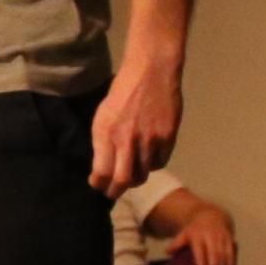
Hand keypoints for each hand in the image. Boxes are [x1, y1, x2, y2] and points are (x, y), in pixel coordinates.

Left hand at [90, 60, 179, 194]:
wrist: (151, 72)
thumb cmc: (122, 90)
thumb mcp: (103, 114)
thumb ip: (103, 140)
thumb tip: (103, 164)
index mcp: (105, 132)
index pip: (101, 171)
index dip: (99, 183)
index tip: (97, 184)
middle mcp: (127, 140)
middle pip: (123, 180)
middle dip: (116, 191)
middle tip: (113, 192)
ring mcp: (150, 140)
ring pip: (143, 174)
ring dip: (135, 178)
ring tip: (131, 175)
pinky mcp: (168, 137)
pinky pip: (160, 162)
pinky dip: (152, 165)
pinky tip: (148, 158)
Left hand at [160, 193, 238, 264]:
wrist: (212, 216)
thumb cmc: (195, 230)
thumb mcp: (184, 233)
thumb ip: (177, 243)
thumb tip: (167, 252)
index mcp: (198, 234)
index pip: (199, 246)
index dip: (201, 256)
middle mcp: (211, 235)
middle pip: (214, 252)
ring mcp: (222, 237)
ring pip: (225, 253)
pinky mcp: (230, 240)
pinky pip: (232, 252)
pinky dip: (231, 264)